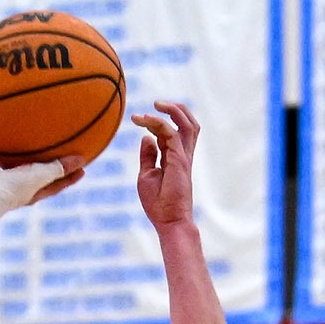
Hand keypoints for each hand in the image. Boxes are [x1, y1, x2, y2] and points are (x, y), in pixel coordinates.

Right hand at [0, 152, 84, 216]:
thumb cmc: (12, 189)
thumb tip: (82, 160)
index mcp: (32, 192)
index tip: (82, 169)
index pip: (57, 185)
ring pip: (6, 166)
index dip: (70, 178)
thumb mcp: (38, 177)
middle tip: (54, 152)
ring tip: (15, 141)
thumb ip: (58, 168)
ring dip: (10, 156)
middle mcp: (16, 188)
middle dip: (43, 166)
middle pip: (34, 175)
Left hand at [133, 100, 198, 226]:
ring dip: (174, 110)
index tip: (136, 120)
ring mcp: (183, 156)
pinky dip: (159, 123)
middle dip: (176, 108)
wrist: (168, 220)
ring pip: (188, 124)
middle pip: (189, 123)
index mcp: (175, 158)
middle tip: (156, 103)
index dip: (155, 122)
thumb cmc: (158, 203)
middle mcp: (182, 154)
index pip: (170, 132)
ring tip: (157, 104)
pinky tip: (145, 120)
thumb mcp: (146, 175)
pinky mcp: (179, 159)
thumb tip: (145, 138)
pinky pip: (171, 133)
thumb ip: (148, 156)